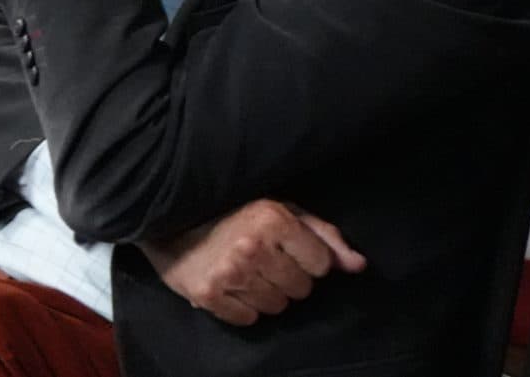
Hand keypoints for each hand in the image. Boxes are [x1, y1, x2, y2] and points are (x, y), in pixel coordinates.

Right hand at [141, 199, 365, 326]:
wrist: (170, 218)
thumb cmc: (233, 211)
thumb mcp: (282, 209)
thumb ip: (324, 236)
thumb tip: (359, 266)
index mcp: (275, 219)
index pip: (322, 264)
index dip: (309, 260)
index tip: (289, 250)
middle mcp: (253, 246)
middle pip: (301, 289)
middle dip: (288, 278)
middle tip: (265, 262)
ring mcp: (230, 272)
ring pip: (278, 307)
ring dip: (266, 294)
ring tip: (248, 273)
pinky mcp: (209, 294)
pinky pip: (248, 320)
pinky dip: (243, 308)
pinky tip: (232, 287)